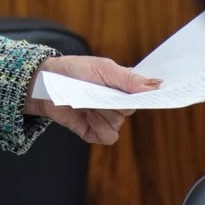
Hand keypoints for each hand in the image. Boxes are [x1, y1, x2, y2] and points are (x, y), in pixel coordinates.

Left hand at [23, 55, 159, 144]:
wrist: (47, 83)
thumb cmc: (75, 70)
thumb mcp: (102, 68)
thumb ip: (127, 77)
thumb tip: (155, 85)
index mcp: (124, 85)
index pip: (146, 93)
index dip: (151, 95)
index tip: (158, 93)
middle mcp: (118, 104)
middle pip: (130, 109)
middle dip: (114, 100)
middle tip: (99, 90)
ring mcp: (107, 118)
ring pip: (117, 123)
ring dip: (101, 112)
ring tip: (86, 100)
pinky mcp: (94, 132)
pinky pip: (107, 136)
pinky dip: (98, 128)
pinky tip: (86, 116)